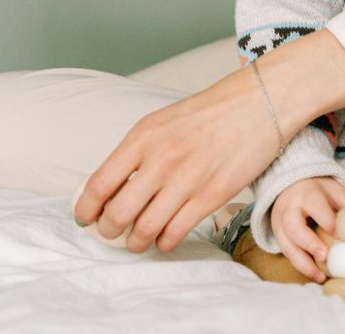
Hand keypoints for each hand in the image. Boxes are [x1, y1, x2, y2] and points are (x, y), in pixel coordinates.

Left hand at [73, 31, 344, 254]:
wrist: (259, 101)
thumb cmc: (209, 112)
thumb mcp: (162, 121)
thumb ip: (136, 152)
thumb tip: (108, 189)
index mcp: (143, 136)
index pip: (98, 185)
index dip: (86, 211)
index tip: (85, 219)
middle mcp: (161, 158)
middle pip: (117, 215)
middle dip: (110, 231)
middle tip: (113, 232)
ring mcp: (187, 179)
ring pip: (143, 231)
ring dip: (136, 242)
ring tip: (139, 239)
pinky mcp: (212, 196)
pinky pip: (174, 234)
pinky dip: (164, 243)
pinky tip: (166, 236)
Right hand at [270, 177, 344, 281]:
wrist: (290, 189)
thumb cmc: (316, 192)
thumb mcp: (331, 190)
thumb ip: (344, 202)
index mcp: (306, 194)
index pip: (314, 204)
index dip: (326, 219)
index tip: (338, 235)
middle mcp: (289, 209)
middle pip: (293, 226)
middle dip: (308, 243)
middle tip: (324, 256)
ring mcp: (280, 224)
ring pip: (287, 245)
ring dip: (303, 263)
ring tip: (320, 276)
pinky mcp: (279, 238)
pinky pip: (286, 254)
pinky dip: (300, 267)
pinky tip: (315, 275)